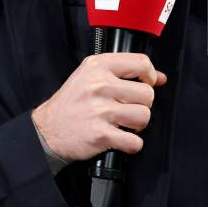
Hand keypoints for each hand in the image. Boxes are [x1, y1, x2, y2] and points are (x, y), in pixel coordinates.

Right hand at [31, 53, 166, 162]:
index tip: (146, 83)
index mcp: (99, 66)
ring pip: (144, 116)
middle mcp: (100, 85)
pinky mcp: (100, 135)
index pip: (141, 62)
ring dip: (138, 125)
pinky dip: (131, 144)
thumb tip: (160, 78)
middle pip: (147, 93)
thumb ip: (126, 71)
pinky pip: (134, 141)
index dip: (150, 75)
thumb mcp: (93, 74)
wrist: (47, 130)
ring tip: (125, 123)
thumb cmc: (73, 100)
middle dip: (143, 104)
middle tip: (129, 107)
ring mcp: (100, 110)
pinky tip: (120, 138)